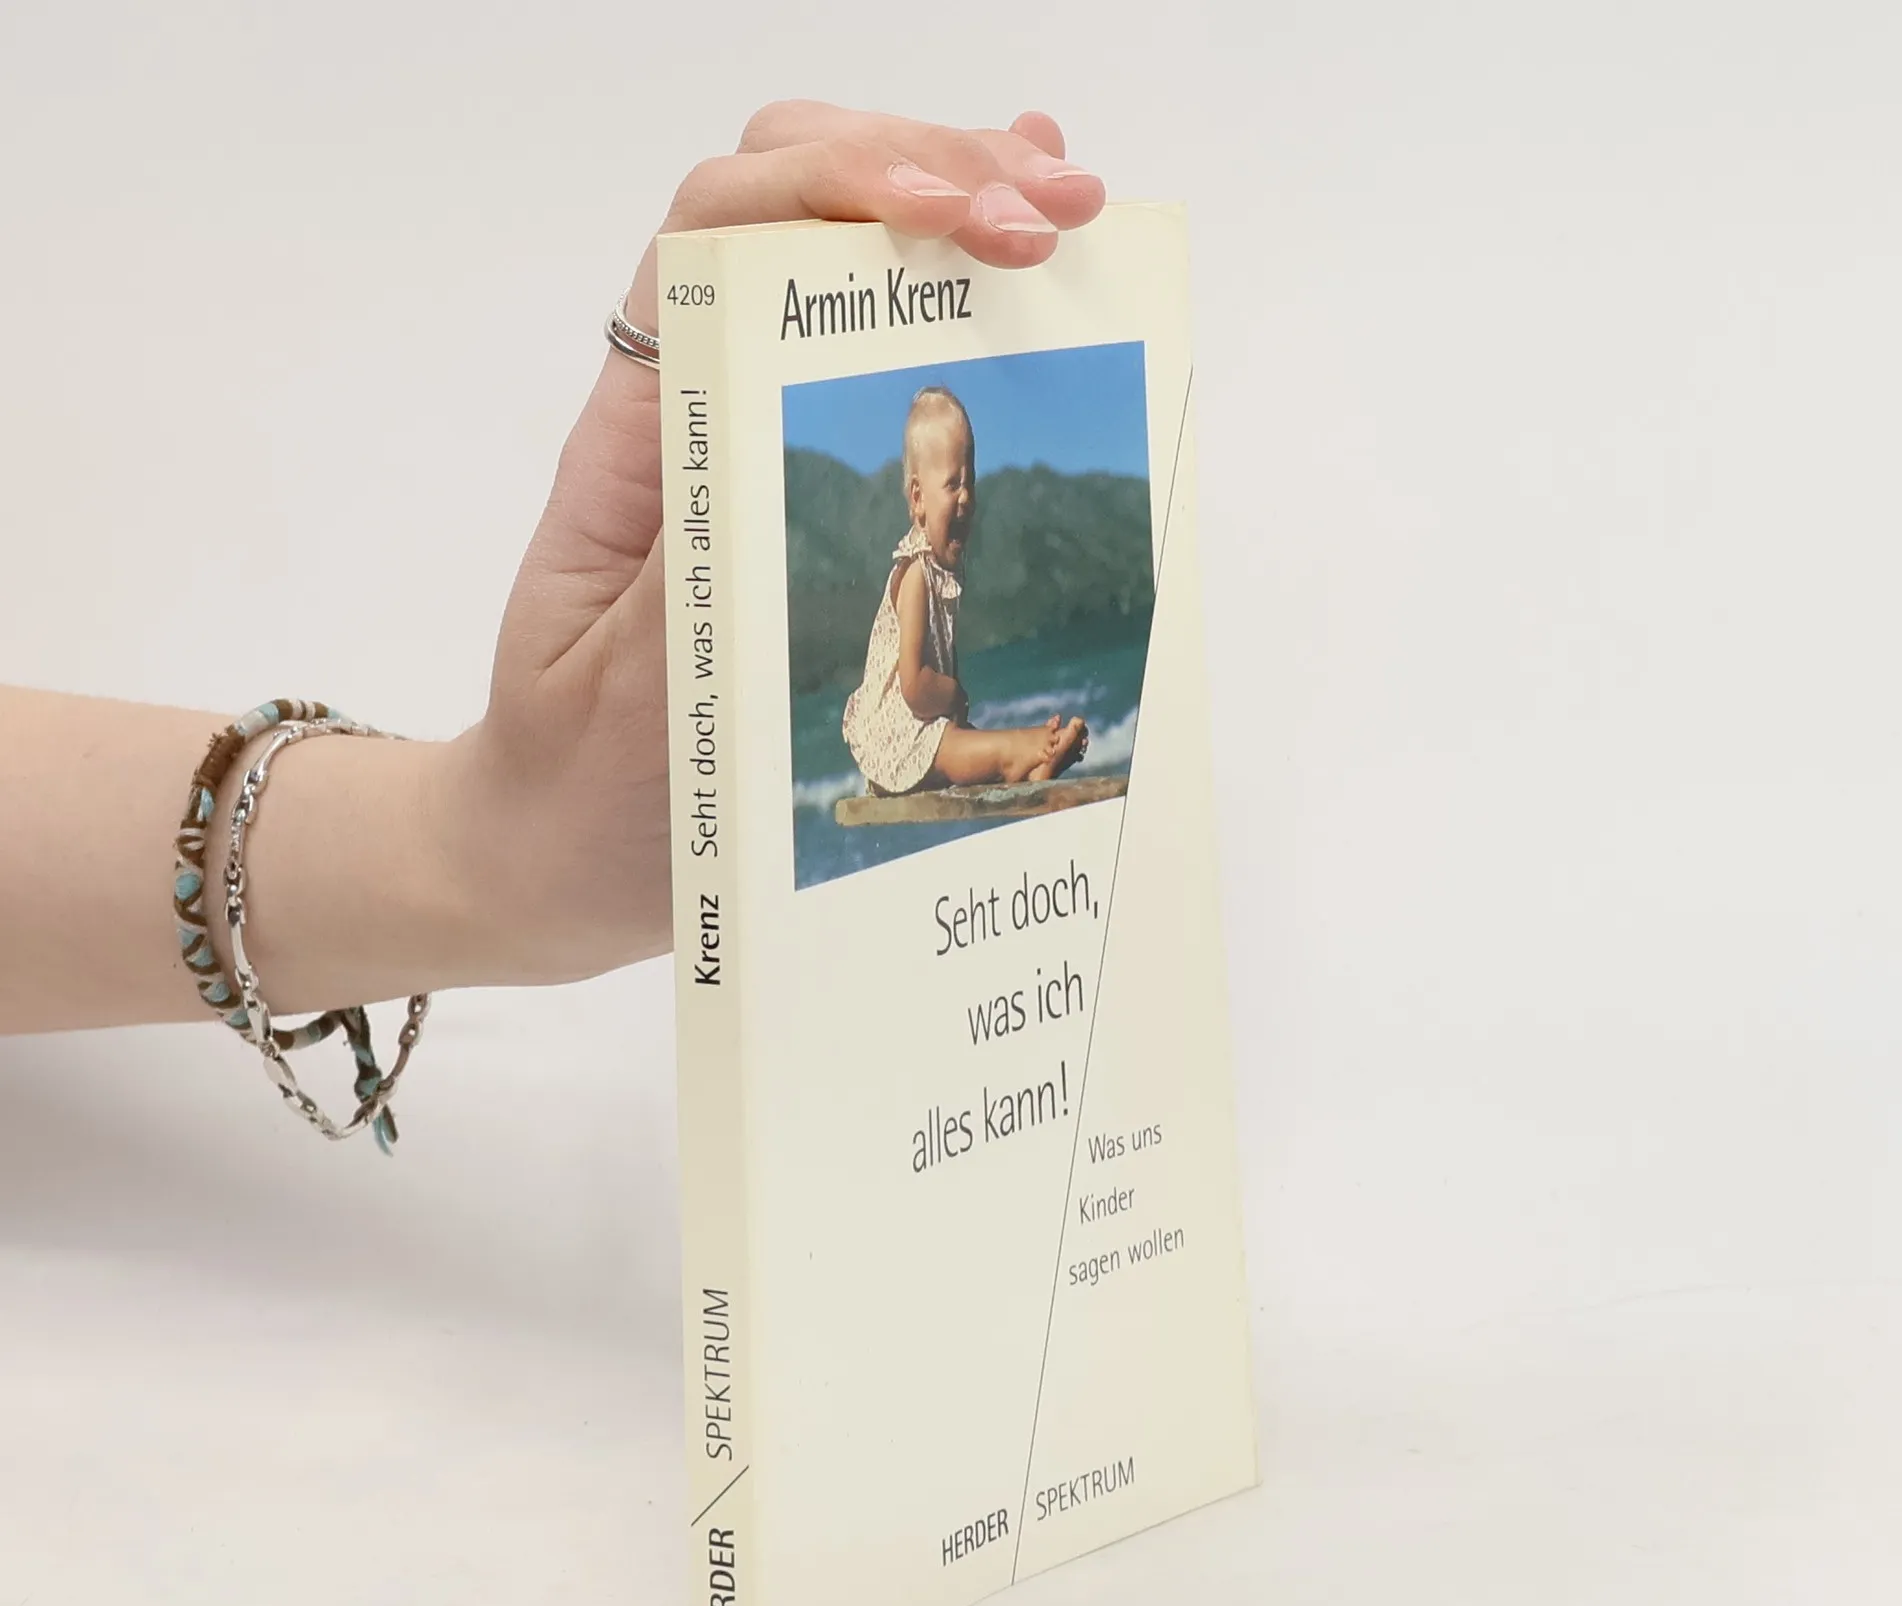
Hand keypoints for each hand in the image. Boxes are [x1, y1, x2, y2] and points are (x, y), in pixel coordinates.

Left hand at [446, 102, 1104, 984]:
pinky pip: (871, 364)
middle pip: (787, 203)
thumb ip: (713, 576)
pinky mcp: (798, 489)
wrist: (551, 857)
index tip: (961, 220)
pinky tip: (1028, 253)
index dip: (839, 187)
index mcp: (638, 441)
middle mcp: (690, 411)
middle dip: (925, 168)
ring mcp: (746, 439)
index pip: (719, 235)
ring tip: (1066, 208)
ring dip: (952, 204)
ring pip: (833, 258)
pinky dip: (949, 284)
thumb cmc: (581, 787)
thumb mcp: (641, 694)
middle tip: (1054, 210)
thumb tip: (815, 457)